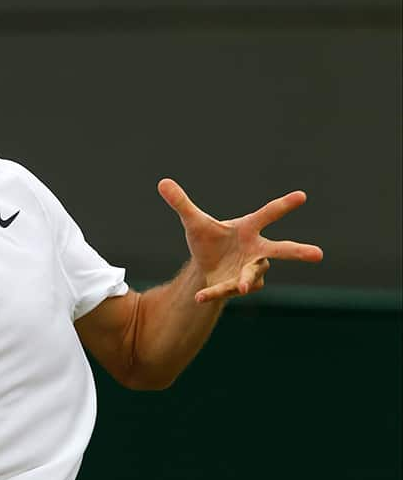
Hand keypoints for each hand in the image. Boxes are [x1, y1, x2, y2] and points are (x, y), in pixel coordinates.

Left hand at [158, 178, 323, 302]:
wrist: (205, 265)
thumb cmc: (209, 240)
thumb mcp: (193, 222)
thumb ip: (181, 203)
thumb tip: (162, 182)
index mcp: (248, 229)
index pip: (268, 214)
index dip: (284, 205)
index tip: (301, 196)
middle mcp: (255, 250)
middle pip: (281, 250)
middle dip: (299, 252)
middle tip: (318, 254)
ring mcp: (250, 270)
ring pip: (253, 276)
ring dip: (249, 281)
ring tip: (244, 288)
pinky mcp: (237, 286)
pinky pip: (228, 289)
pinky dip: (214, 293)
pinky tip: (200, 297)